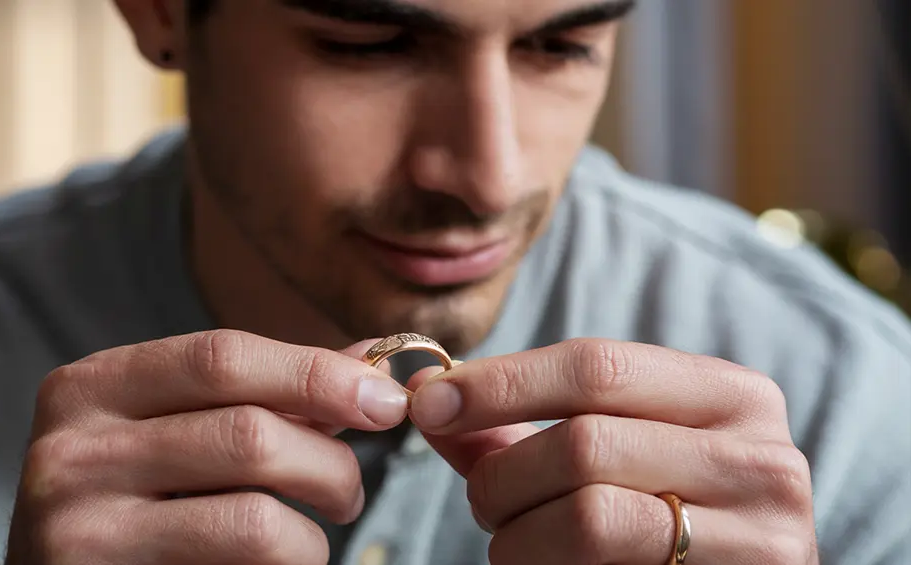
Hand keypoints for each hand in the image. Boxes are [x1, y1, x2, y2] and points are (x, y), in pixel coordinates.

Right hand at [4, 330, 408, 564]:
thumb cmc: (137, 505)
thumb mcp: (179, 433)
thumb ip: (264, 394)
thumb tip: (368, 359)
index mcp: (92, 386)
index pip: (221, 355)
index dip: (315, 373)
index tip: (385, 398)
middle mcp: (71, 447)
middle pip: (247, 433)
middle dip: (329, 462)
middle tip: (349, 492)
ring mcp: (79, 525)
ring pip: (253, 518)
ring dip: (313, 535)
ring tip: (315, 541)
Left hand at [407, 338, 818, 564]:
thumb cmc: (657, 519)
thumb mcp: (603, 454)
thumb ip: (520, 428)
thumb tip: (428, 398)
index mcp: (729, 394)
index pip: (596, 365)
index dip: (502, 383)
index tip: (429, 403)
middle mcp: (761, 454)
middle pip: (584, 442)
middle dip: (503, 474)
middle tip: (480, 501)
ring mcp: (762, 531)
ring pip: (589, 516)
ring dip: (518, 536)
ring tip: (512, 544)